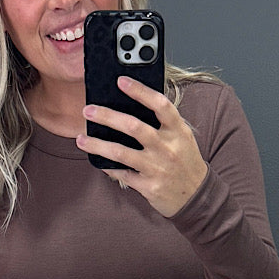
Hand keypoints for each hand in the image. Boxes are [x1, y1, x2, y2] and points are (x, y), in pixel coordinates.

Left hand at [76, 76, 208, 216]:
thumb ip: (164, 123)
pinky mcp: (148, 186)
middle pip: (133, 127)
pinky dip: (107, 167)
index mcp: (178, 131)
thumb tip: (134, 107)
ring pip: (121, 152)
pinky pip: (121, 174)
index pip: (160, 105)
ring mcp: (157, 168)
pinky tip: (96, 160)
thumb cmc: (186, 162)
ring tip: (81, 139)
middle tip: (88, 110)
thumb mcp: (183, 137)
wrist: (197, 196)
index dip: (140, 91)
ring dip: (97, 145)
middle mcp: (167, 148)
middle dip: (107, 116)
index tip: (121, 81)